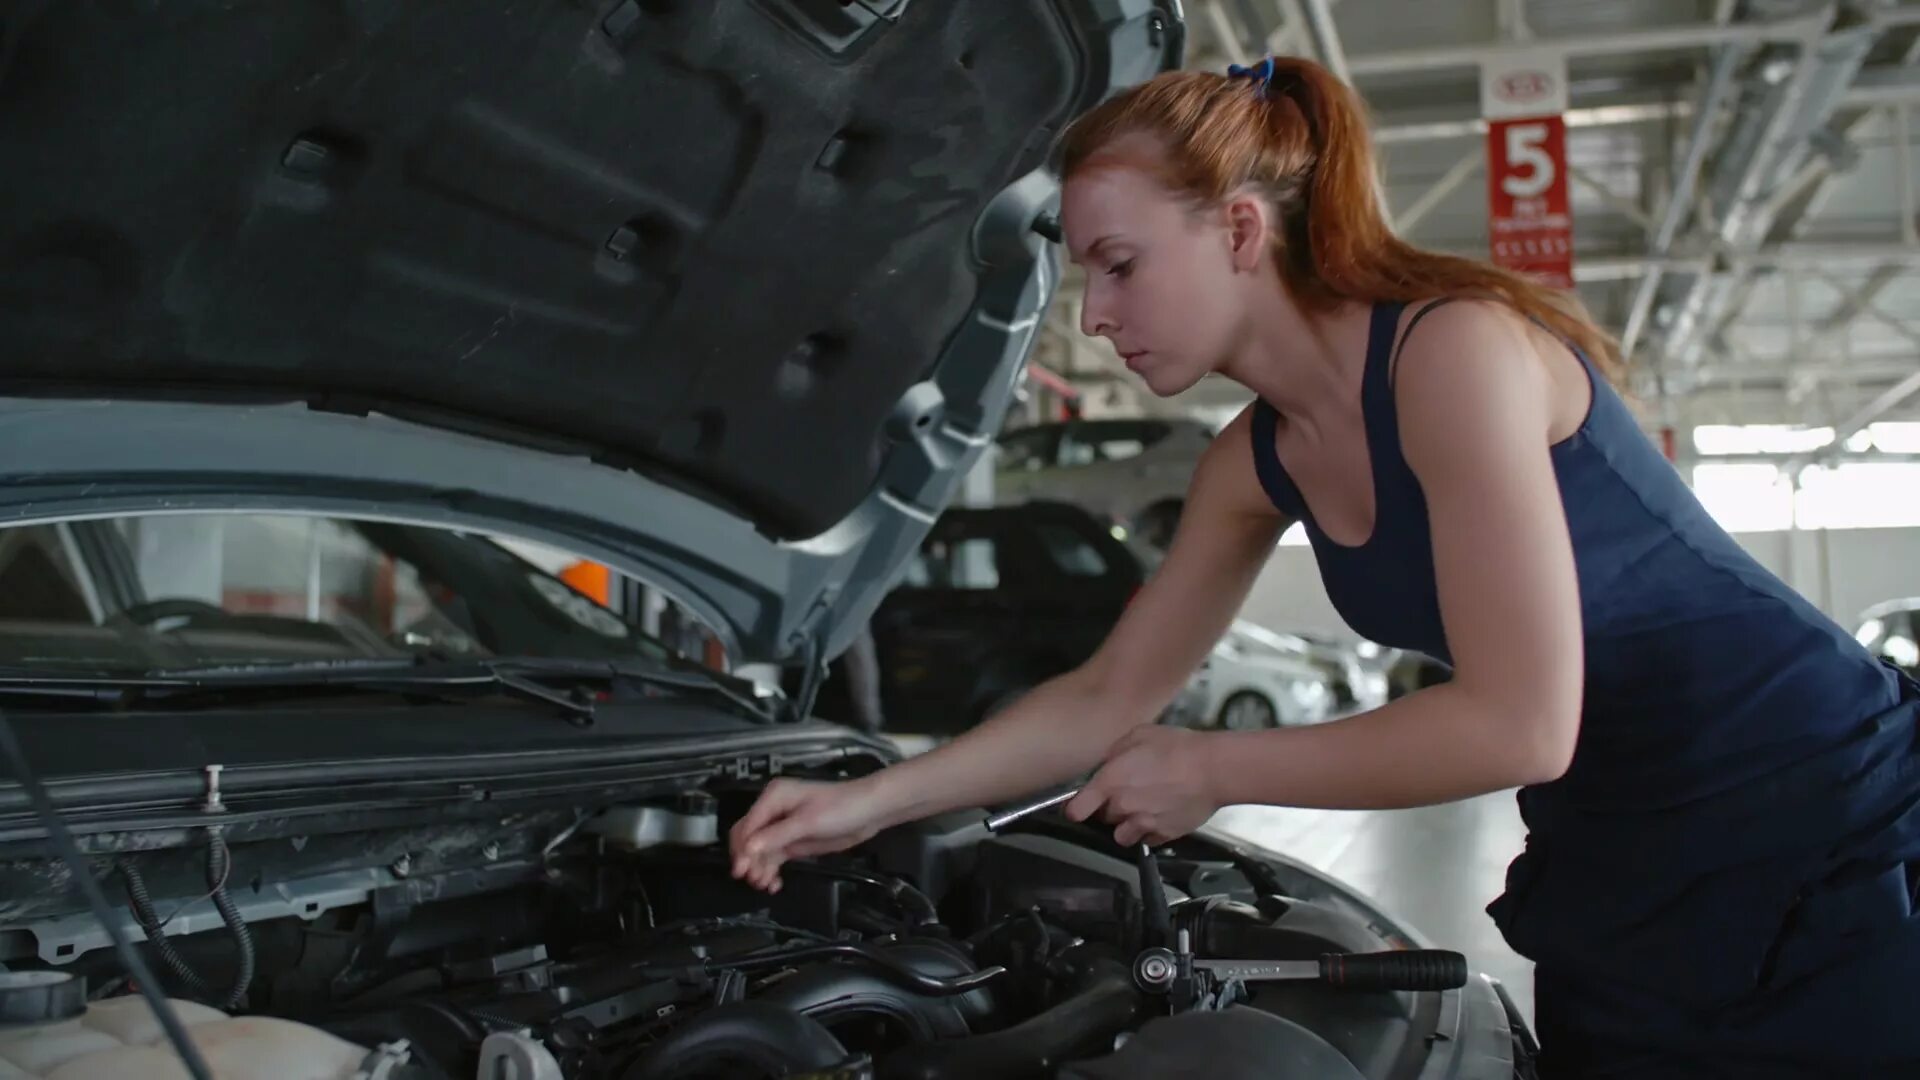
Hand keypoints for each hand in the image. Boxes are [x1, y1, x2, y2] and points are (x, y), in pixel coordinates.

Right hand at [728, 778, 886, 892]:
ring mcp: (782, 827)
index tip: (740, 870)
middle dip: (749, 859)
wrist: (869, 812)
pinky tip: (773, 884)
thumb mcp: (807, 822)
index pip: (748, 825)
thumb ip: (777, 836)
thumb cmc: (840, 809)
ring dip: (759, 868)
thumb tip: (748, 849)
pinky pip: (774, 857)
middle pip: (749, 838)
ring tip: (766, 885)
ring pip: (760, 851)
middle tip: (753, 880)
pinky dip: (770, 870)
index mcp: (773, 797)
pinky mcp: (793, 841)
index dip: (742, 848)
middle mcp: (773, 811)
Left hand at [1064, 725, 1221, 846]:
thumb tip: (1106, 763)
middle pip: (1103, 817)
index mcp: (1110, 782)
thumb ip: (1115, 752)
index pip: (1075, 810)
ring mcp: (1143, 824)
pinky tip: (1161, 814)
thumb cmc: (1177, 747)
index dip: (1074, 808)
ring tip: (1142, 809)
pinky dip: (1150, 832)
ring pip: (1122, 835)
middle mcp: (1122, 807)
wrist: (1213, 769)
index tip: (1078, 805)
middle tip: (1128, 791)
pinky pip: (1148, 840)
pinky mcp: (1164, 835)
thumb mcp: (1139, 734)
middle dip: (1110, 807)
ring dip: (1127, 825)